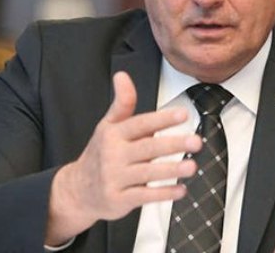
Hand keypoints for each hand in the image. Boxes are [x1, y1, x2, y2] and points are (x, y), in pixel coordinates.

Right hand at [45, 71, 201, 243]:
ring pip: (147, 174)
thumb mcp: (108, 126)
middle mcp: (113, 155)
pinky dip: (163, 194)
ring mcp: (115, 178)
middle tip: (196, 141)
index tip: (183, 114)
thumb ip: (122, 103)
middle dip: (173, 144)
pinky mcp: (119, 200)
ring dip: (171, 170)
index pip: (140, 124)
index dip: (161, 119)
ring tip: (192, 166)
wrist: (77, 191)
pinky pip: (144, 196)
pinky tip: (181, 190)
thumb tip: (122, 75)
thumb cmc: (100, 154)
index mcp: (113, 134)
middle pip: (147, 148)